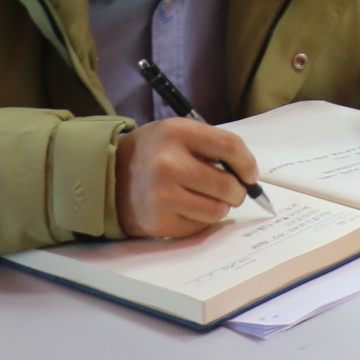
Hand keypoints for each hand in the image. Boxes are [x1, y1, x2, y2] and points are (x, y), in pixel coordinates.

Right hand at [114, 118, 255, 239]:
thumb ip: (212, 145)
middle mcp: (168, 164)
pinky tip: (187, 208)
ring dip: (220, 206)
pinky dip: (201, 219)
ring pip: (217, 210)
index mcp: (176, 133)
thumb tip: (247, 173)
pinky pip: (199, 226)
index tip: (250, 173)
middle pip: (227, 184)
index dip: (247, 163)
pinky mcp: (158, 223)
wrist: (108, 177)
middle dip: (238, 190)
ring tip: (207, 198)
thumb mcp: (177, 133)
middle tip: (233, 191)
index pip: (230, 147)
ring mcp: (161, 196)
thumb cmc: (153, 153)